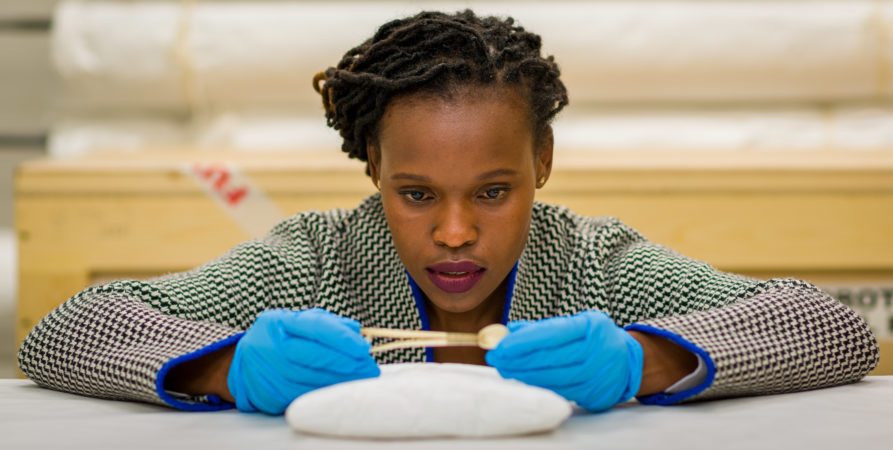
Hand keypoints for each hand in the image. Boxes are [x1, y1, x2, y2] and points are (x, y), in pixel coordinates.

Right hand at [227, 308, 379, 413]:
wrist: (244, 364)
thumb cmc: (281, 340)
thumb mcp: (299, 323)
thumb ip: (328, 324)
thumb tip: (357, 333)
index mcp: (278, 321)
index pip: (315, 327)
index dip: (341, 338)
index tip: (364, 349)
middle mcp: (267, 344)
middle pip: (312, 355)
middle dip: (344, 363)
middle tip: (368, 369)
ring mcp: (264, 371)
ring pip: (308, 379)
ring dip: (338, 382)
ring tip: (359, 380)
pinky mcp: (266, 393)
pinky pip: (300, 396)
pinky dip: (322, 394)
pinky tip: (338, 391)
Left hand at [485, 310, 642, 411]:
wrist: (627, 360)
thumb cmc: (592, 338)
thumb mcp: (574, 324)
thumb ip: (543, 328)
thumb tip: (508, 331)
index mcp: (591, 326)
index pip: (552, 335)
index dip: (524, 342)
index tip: (500, 346)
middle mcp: (598, 350)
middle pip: (551, 358)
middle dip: (518, 360)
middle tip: (495, 359)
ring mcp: (599, 374)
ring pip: (554, 378)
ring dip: (525, 375)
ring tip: (505, 369)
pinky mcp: (596, 394)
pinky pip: (561, 391)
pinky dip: (540, 385)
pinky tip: (525, 380)